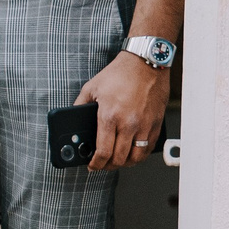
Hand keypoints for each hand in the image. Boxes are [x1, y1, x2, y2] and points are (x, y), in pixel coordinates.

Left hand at [75, 48, 171, 169]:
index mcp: (110, 116)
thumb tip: (72, 122)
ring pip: (136, 157)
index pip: (103, 151)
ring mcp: (145, 125)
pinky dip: (139, 154)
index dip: (96, 164)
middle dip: (108, 166)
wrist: (145, 63)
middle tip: (102, 164)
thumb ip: (79, 106)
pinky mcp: (156, 123)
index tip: (92, 166)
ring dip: (125, 163)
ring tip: (117, 161)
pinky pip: (148, 147)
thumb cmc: (118, 74)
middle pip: (119, 158)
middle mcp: (129, 123)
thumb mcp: (91, 88)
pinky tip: (132, 152)